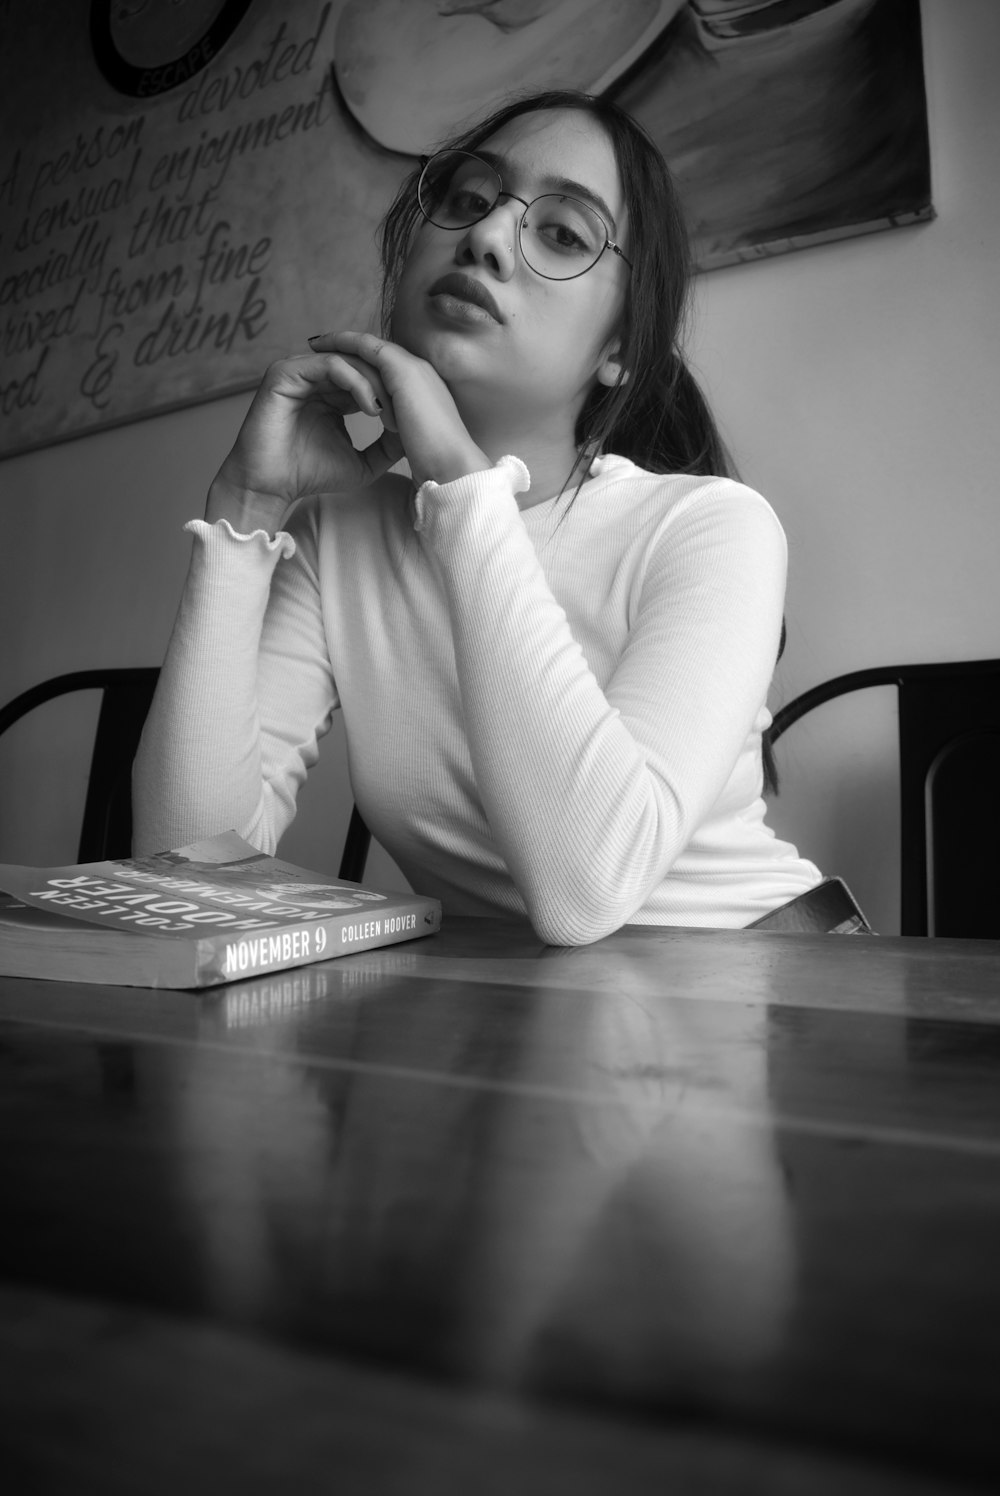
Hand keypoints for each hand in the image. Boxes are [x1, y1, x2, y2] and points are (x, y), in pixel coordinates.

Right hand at [205, 346, 406, 531]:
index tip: (412, 421)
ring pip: (350, 361)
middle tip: (404, 415)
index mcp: (332, 392)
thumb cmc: (309, 476)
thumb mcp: (363, 462)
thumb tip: (416, 434)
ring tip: (387, 413)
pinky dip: (356, 383)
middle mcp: (315, 377)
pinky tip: (370, 407)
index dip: (394, 395)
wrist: (270, 488)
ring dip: (375, 385)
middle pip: (363, 365)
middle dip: (388, 387)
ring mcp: (299, 371)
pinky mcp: (285, 372)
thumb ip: (387, 446)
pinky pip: (330, 365)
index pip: (370, 378)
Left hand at [307, 331, 488, 488]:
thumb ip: (404, 430)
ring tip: (317, 343)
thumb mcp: (415, 439)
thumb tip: (397, 438)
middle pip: (378, 351)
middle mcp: (419, 370)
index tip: (341, 368)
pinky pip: (365, 346)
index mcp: (423, 388)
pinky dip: (343, 344)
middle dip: (349, 347)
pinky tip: (322, 347)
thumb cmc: (437, 462)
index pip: (389, 368)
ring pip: (370, 344)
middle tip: (322, 346)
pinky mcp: (401, 368)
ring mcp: (412, 366)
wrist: (452, 464)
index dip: (364, 365)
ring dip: (341, 340)